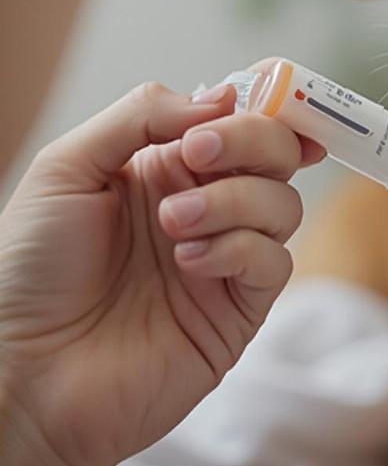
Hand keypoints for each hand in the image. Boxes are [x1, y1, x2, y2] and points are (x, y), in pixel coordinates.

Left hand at [0, 81, 323, 465]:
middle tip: (197, 153)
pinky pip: (275, 261)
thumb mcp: (69, 166)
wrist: (24, 369)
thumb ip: (143, 116)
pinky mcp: (239, 307)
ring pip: (284, 203)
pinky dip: (238, 250)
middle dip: (250, 140)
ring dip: (233, 200)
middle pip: (277, 152)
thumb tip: (224, 96)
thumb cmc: (31, 268)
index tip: (248, 98)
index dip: (260, 103)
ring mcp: (228, 255)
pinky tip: (188, 262)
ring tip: (172, 223)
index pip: (241, 119)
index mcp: (171, 165)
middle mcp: (209, 203)